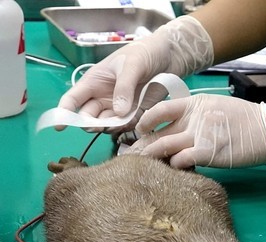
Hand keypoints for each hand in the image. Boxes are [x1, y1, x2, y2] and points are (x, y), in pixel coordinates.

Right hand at [56, 16, 213, 130]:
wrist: (169, 57)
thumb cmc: (145, 53)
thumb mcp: (133, 65)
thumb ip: (124, 88)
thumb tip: (118, 113)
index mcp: (94, 82)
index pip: (73, 99)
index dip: (64, 113)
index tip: (60, 126)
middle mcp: (103, 98)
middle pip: (89, 118)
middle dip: (92, 125)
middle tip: (103, 125)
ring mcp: (118, 108)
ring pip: (107, 126)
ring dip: (112, 128)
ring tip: (123, 121)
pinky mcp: (134, 115)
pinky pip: (126, 127)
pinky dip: (128, 128)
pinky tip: (137, 121)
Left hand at [126, 94, 265, 168]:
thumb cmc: (244, 120)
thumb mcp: (216, 108)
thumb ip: (195, 116)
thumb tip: (177, 131)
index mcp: (195, 104)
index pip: (161, 108)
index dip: (145, 120)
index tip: (138, 131)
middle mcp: (194, 117)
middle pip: (158, 131)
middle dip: (140, 145)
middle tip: (128, 156)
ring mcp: (200, 134)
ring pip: (164, 146)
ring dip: (150, 157)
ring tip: (139, 166)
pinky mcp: (208, 152)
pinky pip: (181, 160)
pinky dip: (173, 166)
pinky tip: (171, 170)